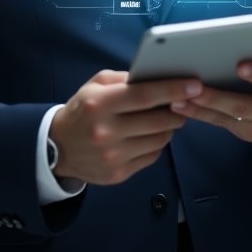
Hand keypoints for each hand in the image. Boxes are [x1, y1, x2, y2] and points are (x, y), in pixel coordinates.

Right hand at [50, 71, 202, 184]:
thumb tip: (156, 77)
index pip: (144, 95)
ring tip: (165, 119)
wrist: (57, 148)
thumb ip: (125, 79)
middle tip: (182, 103)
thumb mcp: (95, 85)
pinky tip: (148, 136)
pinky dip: (157, 144)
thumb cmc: (82, 110)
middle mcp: (106, 131)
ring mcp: (113, 156)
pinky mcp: (119, 173)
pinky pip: (152, 156)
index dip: (173, 89)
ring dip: (169, 128)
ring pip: (160, 140)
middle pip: (158, 120)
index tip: (194, 85)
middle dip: (177, 110)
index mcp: (99, 104)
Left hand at [170, 59, 251, 142]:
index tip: (242, 65)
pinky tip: (178, 105)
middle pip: (244, 106)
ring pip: (226, 118)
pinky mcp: (242, 133)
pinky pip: (218, 124)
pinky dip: (197, 115)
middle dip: (218, 97)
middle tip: (195, 87)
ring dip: (200, 109)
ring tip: (177, 98)